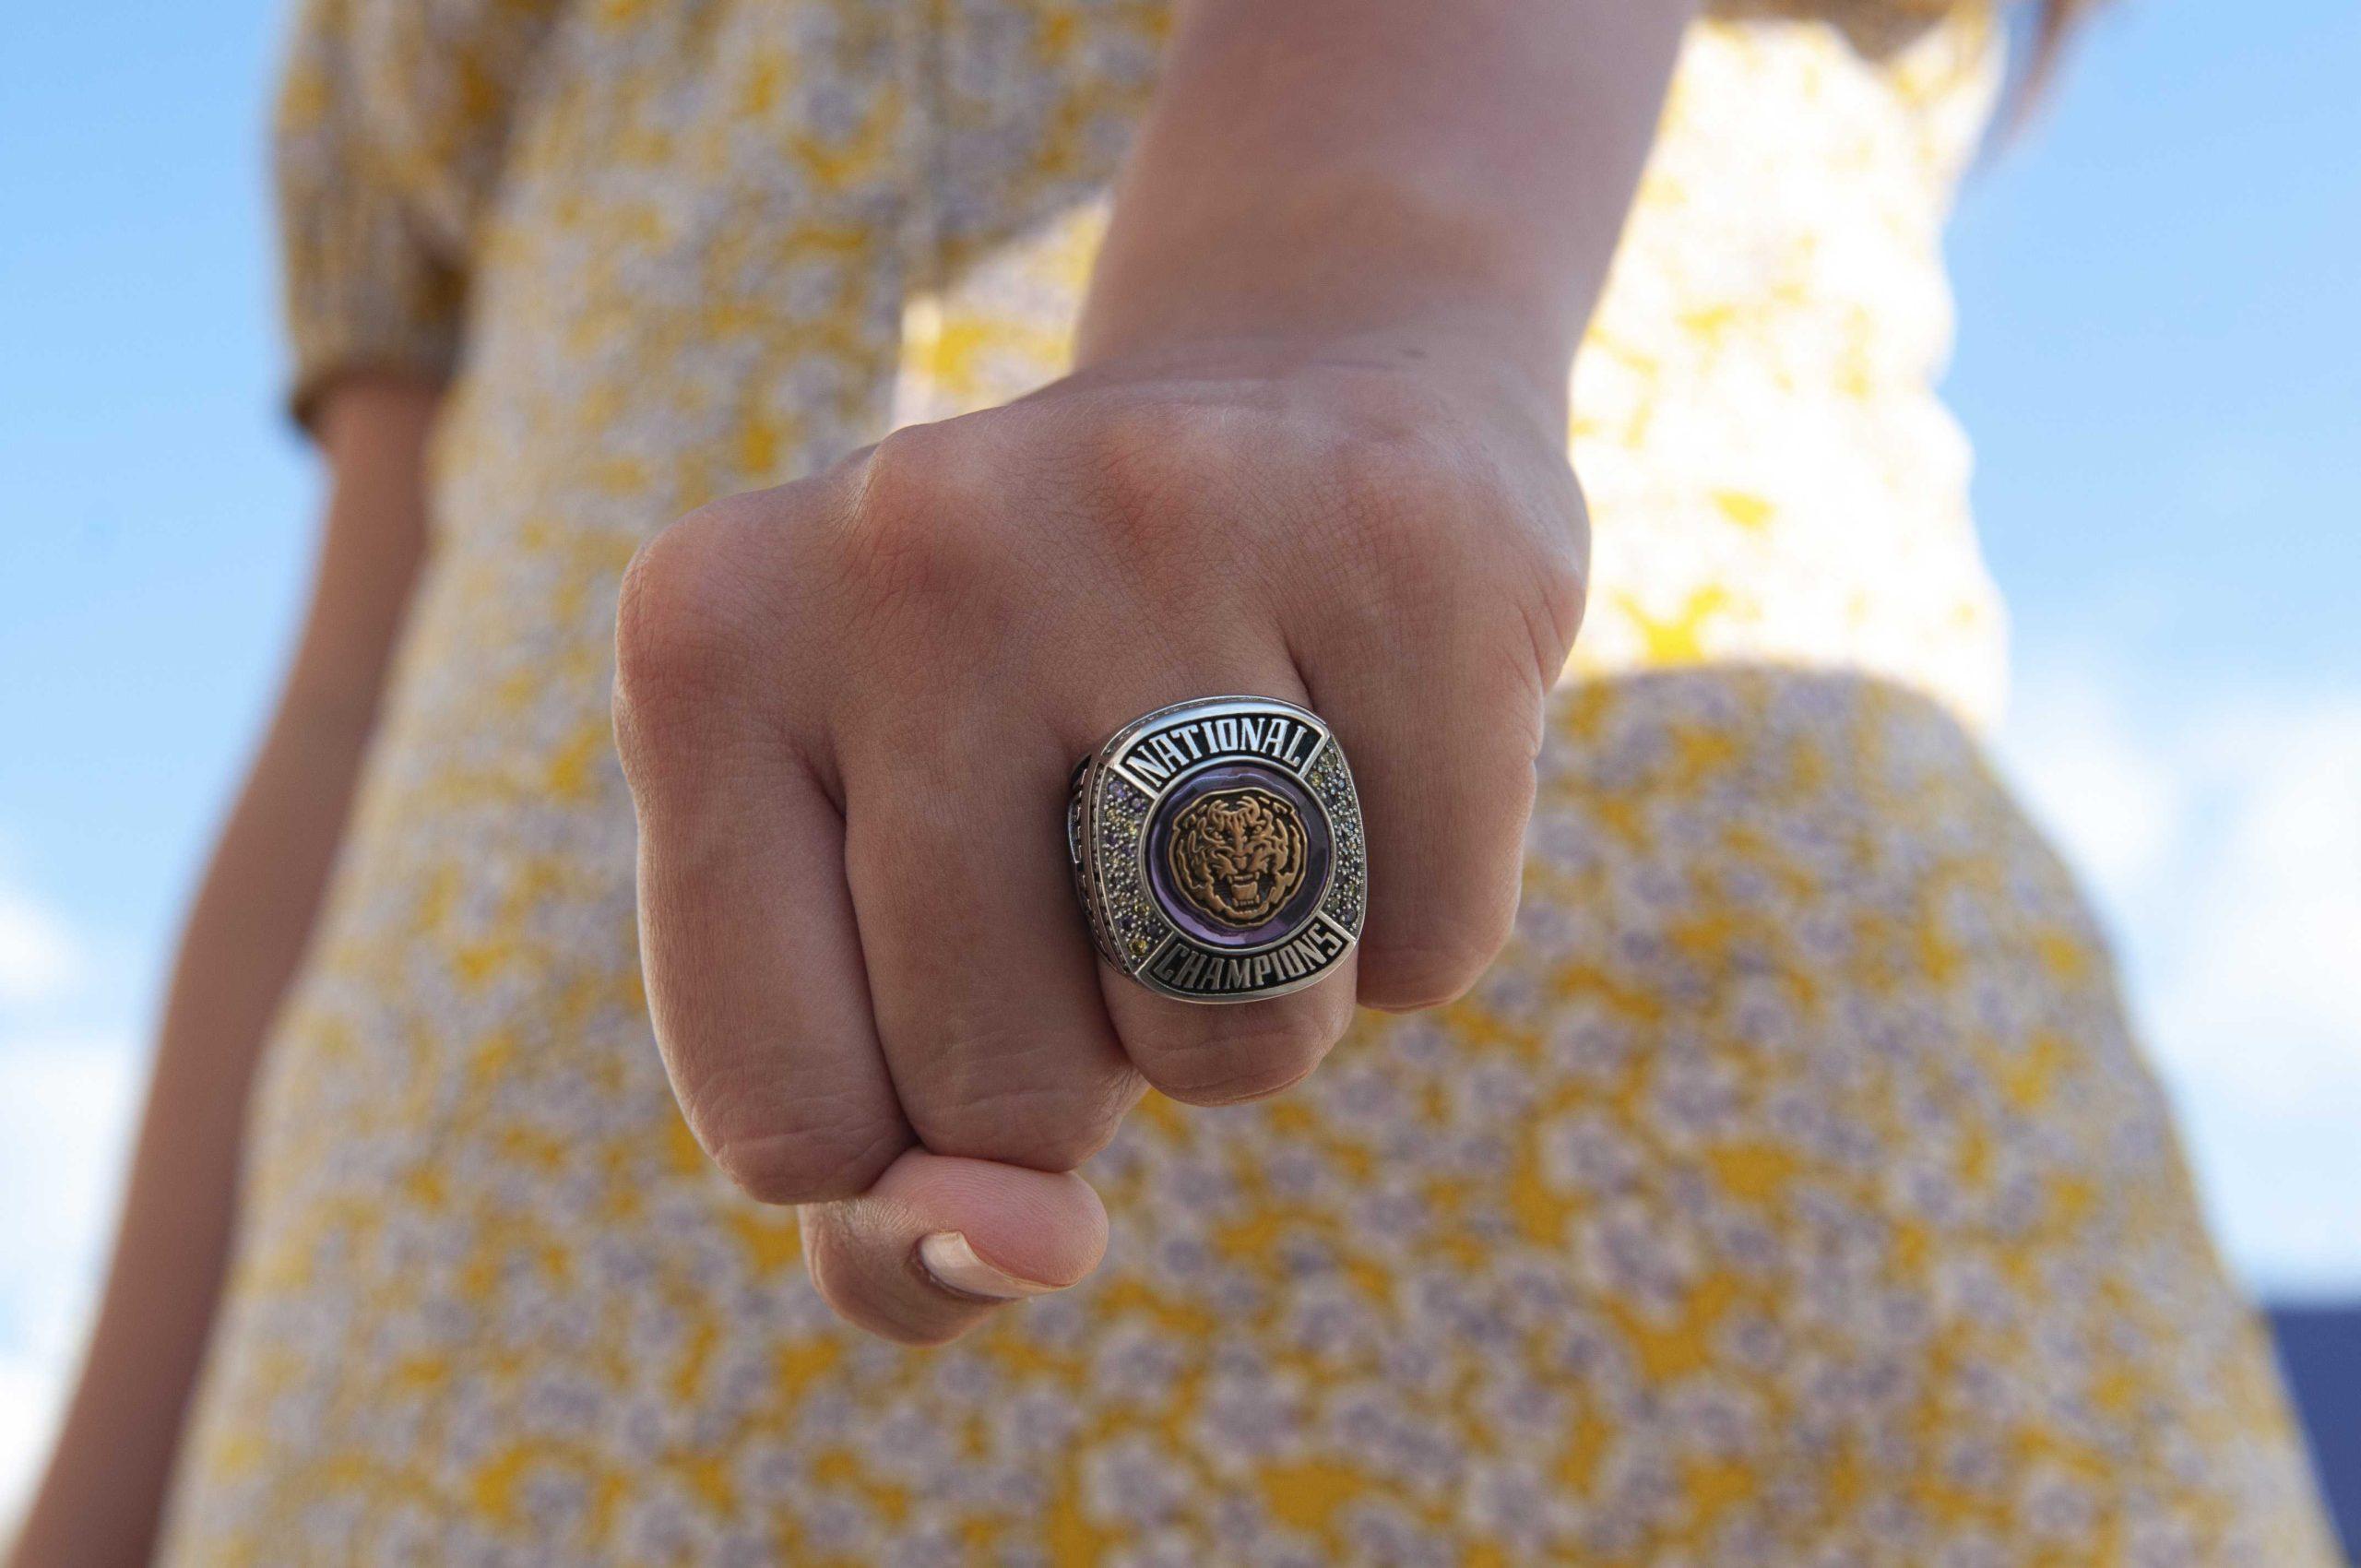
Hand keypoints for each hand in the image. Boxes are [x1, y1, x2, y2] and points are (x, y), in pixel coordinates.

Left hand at [614, 334, 1584, 1342]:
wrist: (1298, 396)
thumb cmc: (1045, 716)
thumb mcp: (872, 908)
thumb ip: (877, 1174)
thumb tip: (1023, 1256)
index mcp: (706, 643)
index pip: (789, 1131)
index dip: (908, 1140)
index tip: (953, 976)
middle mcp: (912, 545)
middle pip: (1012, 1095)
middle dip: (1088, 1057)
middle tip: (1115, 844)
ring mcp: (1162, 520)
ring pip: (1234, 1043)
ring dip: (1257, 1002)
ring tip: (1242, 786)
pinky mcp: (1405, 544)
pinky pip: (1433, 953)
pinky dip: (1413, 916)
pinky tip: (1373, 732)